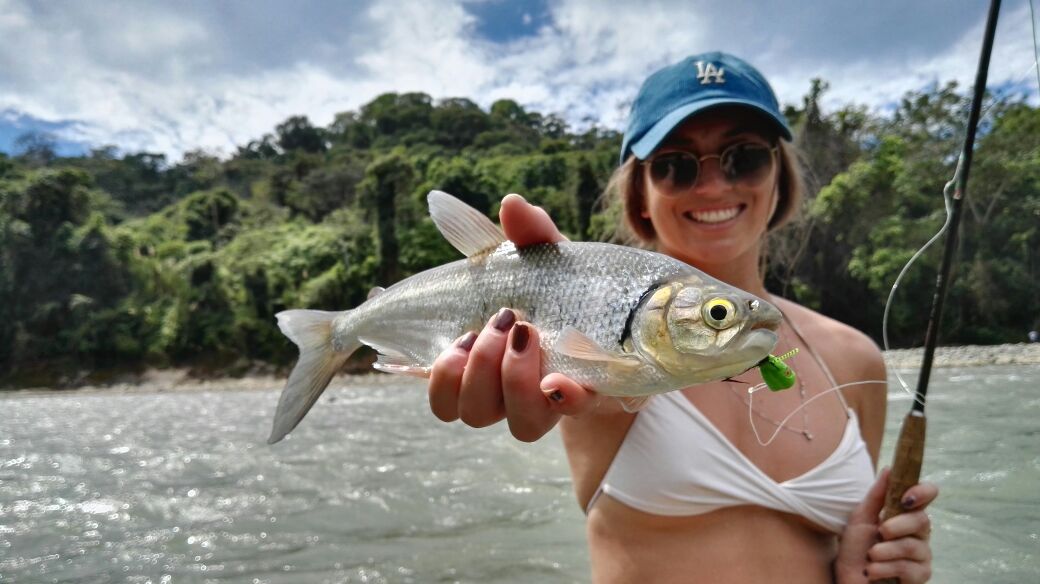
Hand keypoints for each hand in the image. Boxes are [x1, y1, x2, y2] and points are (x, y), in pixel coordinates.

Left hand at [427, 194, 597, 440]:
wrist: (527, 310)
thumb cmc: (553, 288)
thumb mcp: (552, 260)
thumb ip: (538, 236)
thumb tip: (512, 205)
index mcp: (576, 373)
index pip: (578, 405)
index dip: (568, 400)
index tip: (557, 381)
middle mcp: (538, 399)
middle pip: (523, 421)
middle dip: (511, 374)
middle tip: (512, 322)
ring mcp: (497, 399)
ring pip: (478, 415)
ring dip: (475, 373)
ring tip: (474, 331)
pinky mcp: (462, 390)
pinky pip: (445, 404)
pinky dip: (442, 377)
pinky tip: (452, 344)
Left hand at [835, 468, 938, 582]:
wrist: (849, 578)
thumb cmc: (855, 549)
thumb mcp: (860, 518)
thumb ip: (877, 495)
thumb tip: (890, 468)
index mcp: (905, 514)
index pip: (927, 495)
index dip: (922, 492)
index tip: (907, 497)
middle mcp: (919, 533)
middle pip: (922, 520)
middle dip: (897, 525)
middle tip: (880, 531)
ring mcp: (922, 556)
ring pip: (913, 546)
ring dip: (884, 551)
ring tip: (870, 556)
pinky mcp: (920, 576)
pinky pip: (909, 568)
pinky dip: (884, 568)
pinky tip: (872, 572)